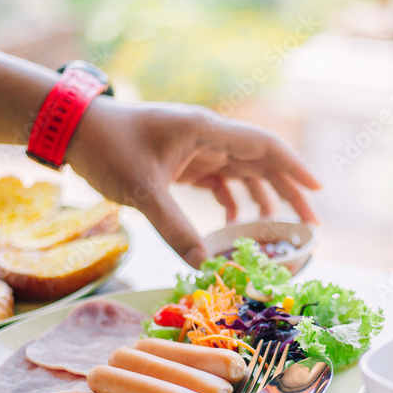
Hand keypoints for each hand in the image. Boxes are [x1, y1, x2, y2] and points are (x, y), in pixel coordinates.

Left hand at [66, 99, 321, 267]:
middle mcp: (208, 136)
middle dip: (288, 191)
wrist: (73, 128)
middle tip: (310, 224)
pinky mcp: (182, 160)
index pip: (264, 147)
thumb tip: (204, 264)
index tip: (319, 192)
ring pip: (243, 171)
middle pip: (262, 162)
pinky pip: (219, 179)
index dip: (295, 169)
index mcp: (206, 130)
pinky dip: (232, 200)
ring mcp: (196, 147)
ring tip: (279, 228)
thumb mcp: (142, 189)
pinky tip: (233, 223)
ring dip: (263, 197)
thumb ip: (174, 227)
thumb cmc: (107, 147)